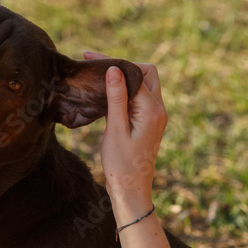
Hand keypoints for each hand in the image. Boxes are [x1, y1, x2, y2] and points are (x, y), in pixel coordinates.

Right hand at [83, 51, 167, 221]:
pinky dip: (125, 90)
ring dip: (124, 78)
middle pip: (146, 73)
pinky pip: (139, 97)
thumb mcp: (115, 130)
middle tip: (96, 65)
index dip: (112, 63)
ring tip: (98, 76)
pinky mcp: (149, 121)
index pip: (134, 74)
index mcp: (152, 110)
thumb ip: (116, 98)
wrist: (131, 190)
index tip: (89, 57)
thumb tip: (115, 70)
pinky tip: (105, 93)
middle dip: (123, 65)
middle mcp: (159, 109)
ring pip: (143, 84)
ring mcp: (155, 115)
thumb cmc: (121, 164)